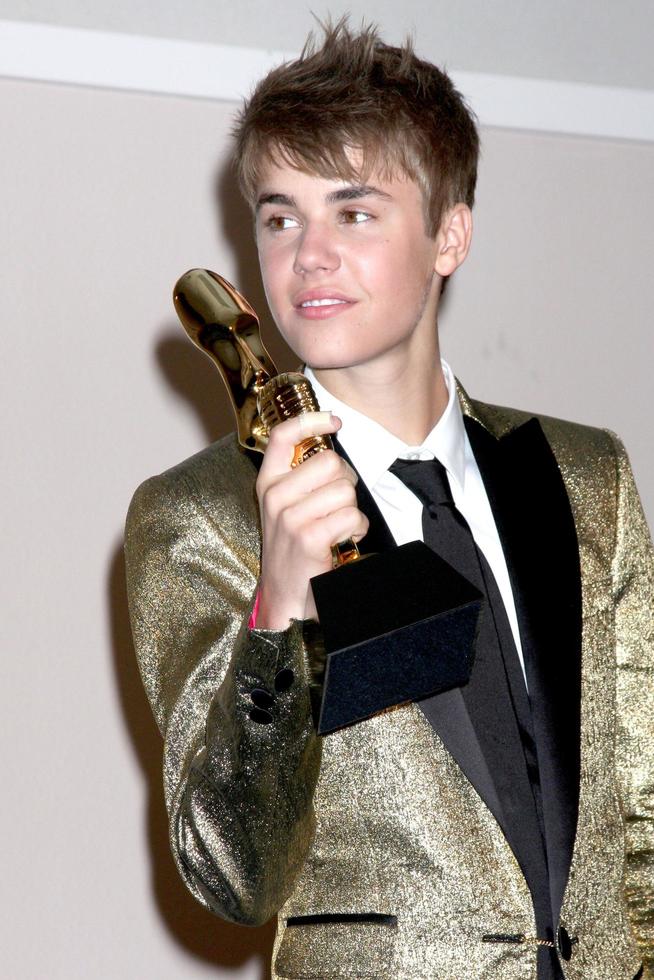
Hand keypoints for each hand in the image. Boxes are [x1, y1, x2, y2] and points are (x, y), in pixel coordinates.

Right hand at [255, 412, 368, 628]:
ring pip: (345, 490)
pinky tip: (344, 541)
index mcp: (267, 483)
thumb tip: (328, 440)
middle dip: (346, 482)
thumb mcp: (285, 507)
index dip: (311, 420)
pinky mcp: (308, 537)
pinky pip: (352, 516)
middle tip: (338, 504)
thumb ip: (300, 477)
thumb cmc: (293, 550)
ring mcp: (290, 517)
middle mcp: (274, 496)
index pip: (283, 436)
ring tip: (338, 527)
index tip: (334, 422)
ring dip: (353, 510)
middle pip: (331, 462)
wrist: (286, 598)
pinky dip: (357, 529)